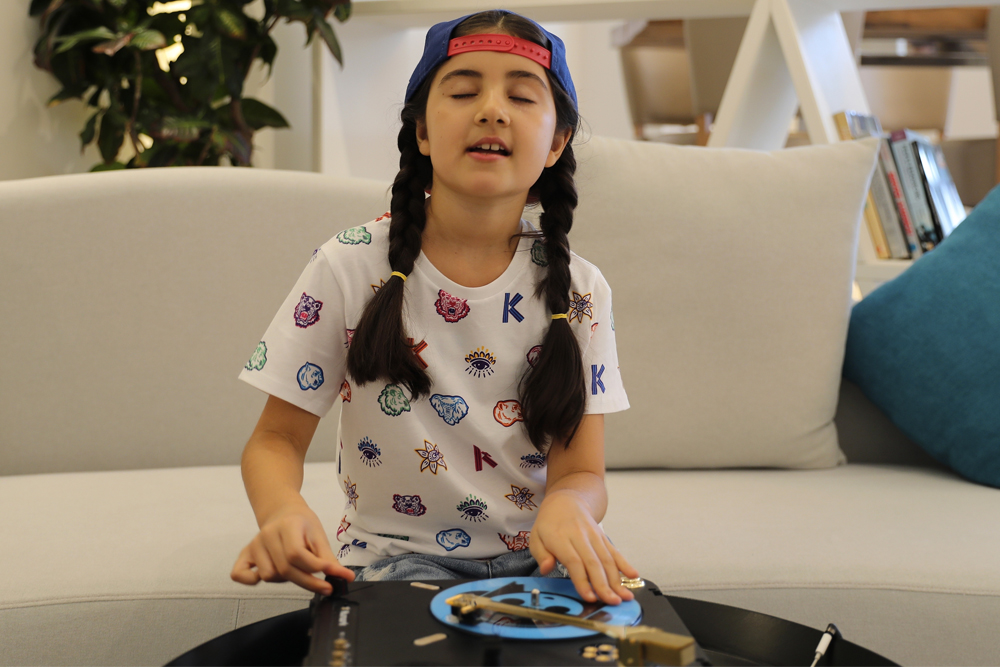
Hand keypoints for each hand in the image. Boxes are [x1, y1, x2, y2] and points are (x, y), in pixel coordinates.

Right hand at [231, 502, 354, 594]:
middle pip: (285, 569)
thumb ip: (329, 559)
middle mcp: (267, 535)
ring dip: (286, 579)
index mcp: (287, 526)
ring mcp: (254, 545)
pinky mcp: (244, 554)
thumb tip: (345, 577)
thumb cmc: (302, 523)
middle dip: (308, 582)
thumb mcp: (319, 536)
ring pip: (270, 576)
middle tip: (326, 587)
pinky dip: (251, 580)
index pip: (297, 554)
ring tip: (296, 569)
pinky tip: (265, 577)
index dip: (315, 569)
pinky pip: (239, 574)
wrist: (283, 511)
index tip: (333, 578)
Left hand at [530, 491, 639, 605]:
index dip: (583, 581)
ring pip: (607, 559)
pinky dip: (625, 564)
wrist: (566, 501)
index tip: (589, 597)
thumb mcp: (536, 537)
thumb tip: (546, 569)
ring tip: (625, 596)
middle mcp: (580, 536)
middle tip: (612, 602)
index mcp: (560, 538)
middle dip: (604, 585)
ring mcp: (594, 536)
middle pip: (594, 563)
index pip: (574, 562)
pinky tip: (634, 575)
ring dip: (617, 579)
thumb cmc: (549, 524)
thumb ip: (541, 555)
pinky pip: (614, 551)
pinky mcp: (602, 537)